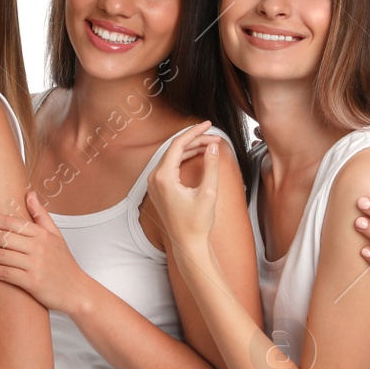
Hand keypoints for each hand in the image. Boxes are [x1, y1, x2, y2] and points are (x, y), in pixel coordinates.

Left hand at [0, 192, 89, 314]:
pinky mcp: (32, 282)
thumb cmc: (64, 264)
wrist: (77, 291)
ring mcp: (35, 265)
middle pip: (2, 237)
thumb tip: (30, 194)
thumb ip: (41, 215)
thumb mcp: (56, 236)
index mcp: (41, 234)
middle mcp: (38, 247)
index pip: (10, 221)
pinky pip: (5, 273)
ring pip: (0, 255)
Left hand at [146, 122, 222, 253]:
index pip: (177, 145)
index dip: (194, 132)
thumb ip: (211, 166)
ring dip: (191, 149)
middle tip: (214, 137)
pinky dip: (185, 158)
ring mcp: (155, 184)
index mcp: (163, 177)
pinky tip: (199, 155)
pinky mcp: (160, 189)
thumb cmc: (197, 223)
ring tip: (210, 145)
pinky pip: (171, 166)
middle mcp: (155, 179)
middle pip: (175, 149)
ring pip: (173, 157)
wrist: (188, 244)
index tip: (208, 124)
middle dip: (195, 140)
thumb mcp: (208, 192)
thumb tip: (212, 146)